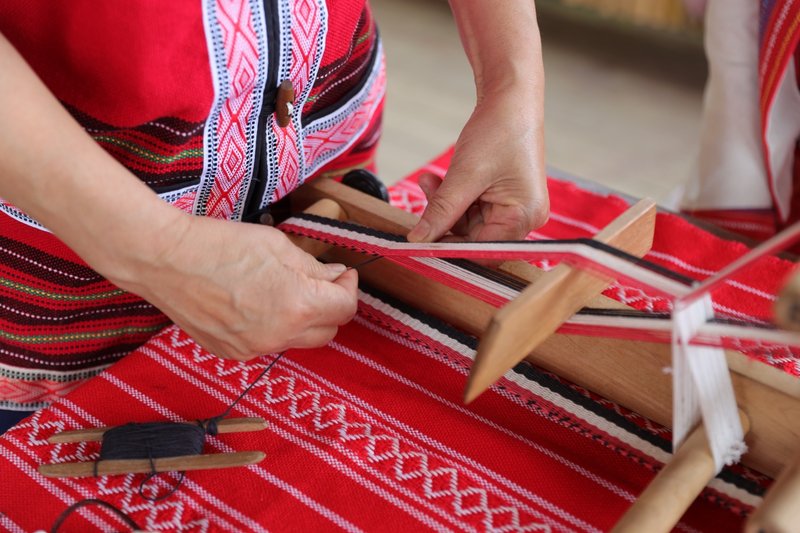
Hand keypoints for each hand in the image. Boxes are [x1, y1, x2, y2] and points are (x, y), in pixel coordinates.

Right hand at [114, 215, 357, 360]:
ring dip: (302, 320)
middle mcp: (279, 336)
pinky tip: (257, 304)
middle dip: (330, 307)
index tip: (343, 274)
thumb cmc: (219, 245)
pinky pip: (267, 345)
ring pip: (297, 341)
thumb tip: (333, 277)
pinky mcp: (231, 353)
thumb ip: (312, 267)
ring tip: (285, 291)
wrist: (163, 260)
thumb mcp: (278, 245)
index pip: (345, 308)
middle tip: (322, 282)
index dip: (349, 288)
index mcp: (297, 306)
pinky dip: (273, 328)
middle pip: (327, 331)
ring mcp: (253, 350)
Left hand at [407, 92, 547, 243]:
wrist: (510, 98)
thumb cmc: (498, 131)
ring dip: (444, 206)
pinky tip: (437, 180)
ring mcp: (515, 208)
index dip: (450, 247)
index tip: (420, 240)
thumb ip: (441, 211)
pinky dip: (452, 198)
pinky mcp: (503, 199)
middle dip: (444, 220)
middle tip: (422, 197)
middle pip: (474, 238)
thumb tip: (418, 240)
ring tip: (428, 180)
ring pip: (467, 224)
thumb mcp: (464, 175)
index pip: (483, 250)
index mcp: (524, 216)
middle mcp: (524, 218)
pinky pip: (471, 209)